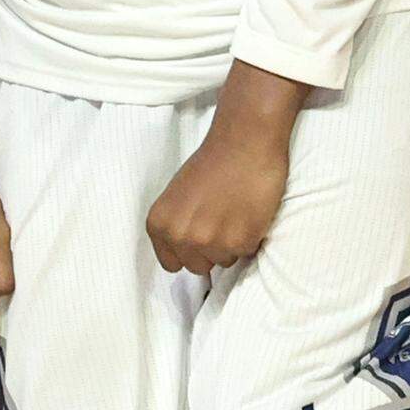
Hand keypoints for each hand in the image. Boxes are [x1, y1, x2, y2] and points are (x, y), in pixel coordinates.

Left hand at [144, 68, 308, 276]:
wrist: (243, 143)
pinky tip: (248, 213)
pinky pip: (246, 253)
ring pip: (223, 262)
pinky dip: (250, 238)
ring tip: (235, 213)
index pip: (171, 264)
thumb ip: (176, 226)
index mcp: (159, 225)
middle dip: (210, 250)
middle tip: (221, 220)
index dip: (188, 252)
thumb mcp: (176, 197)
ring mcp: (209, 241)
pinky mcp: (240, 242)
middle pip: (197, 266)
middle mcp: (180, 237)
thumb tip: (184, 251)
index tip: (199, 237)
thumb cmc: (211, 165)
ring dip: (231, 244)